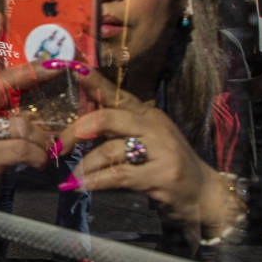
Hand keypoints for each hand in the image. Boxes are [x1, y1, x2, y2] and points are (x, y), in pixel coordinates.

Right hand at [0, 62, 57, 205]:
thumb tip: (45, 104)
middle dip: (34, 73)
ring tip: (49, 148)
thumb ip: (11, 114)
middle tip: (57, 67)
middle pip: (4, 82)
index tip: (0, 16)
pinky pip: (23, 149)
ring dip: (43, 138)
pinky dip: (39, 157)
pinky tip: (41, 162)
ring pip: (23, 124)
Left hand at [56, 70, 236, 233]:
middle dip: (76, 132)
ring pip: (109, 149)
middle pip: (106, 118)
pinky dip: (94, 181)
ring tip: (71, 176)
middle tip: (58, 147)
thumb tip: (78, 127)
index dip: (93, 81)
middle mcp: (154, 126)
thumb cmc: (165, 166)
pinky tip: (79, 186)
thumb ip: (117, 130)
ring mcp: (161, 149)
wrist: (203, 193)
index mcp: (146, 114)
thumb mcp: (144, 140)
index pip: (116, 93)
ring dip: (85, 165)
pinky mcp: (162, 175)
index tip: (73, 68)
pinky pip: (118, 175)